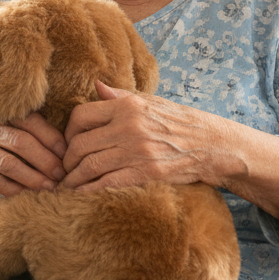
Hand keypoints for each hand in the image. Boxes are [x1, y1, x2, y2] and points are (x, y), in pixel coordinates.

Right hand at [0, 112, 67, 196]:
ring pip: (10, 165)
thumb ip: (29, 128)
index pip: (30, 122)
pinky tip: (30, 195)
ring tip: (50, 188)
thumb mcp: (4, 123)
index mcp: (1, 113)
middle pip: (21, 143)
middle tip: (62, 174)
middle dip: (45, 160)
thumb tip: (66, 146)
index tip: (67, 153)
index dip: (51, 137)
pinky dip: (16, 190)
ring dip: (34, 178)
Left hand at [61, 81, 217, 192]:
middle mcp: (129, 126)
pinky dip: (90, 191)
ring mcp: (137, 151)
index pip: (80, 116)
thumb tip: (95, 85)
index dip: (68, 132)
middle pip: (80, 144)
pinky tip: (83, 195)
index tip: (68, 143)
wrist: (214, 146)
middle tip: (65, 169)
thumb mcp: (151, 102)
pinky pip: (107, 184)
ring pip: (89, 166)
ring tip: (69, 184)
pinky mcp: (146, 173)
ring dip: (73, 178)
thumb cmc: (180, 122)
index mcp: (127, 106)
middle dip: (67, 160)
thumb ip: (120, 95)